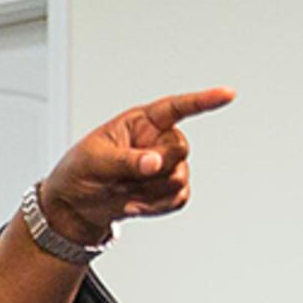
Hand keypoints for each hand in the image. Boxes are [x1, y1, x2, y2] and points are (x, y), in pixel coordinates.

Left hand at [39, 88, 231, 243]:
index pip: (177, 108)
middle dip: (155, 167)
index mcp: (141, 123)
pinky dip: (155, 207)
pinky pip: (178, 199)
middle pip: (180, 150)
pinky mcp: (167, 191)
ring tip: (123, 190)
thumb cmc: (79, 172)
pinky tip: (133, 204)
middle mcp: (158, 141)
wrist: (74, 207)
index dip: (203, 101)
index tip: (227, 95)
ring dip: (150, 191)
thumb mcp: (95, 160)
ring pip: (180, 178)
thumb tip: (156, 162)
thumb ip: (127, 160)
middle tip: (125, 176)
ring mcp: (165, 166)